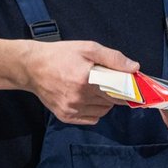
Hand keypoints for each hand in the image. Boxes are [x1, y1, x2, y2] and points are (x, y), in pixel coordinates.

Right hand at [22, 41, 136, 125]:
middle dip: (117, 92)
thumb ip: (112, 58)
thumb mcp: (88, 48)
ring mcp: (72, 108)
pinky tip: (89, 98)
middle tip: (112, 82)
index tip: (134, 86)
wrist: (32, 67)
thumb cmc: (61, 55)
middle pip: (112, 101)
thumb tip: (134, 68)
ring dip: (106, 102)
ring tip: (96, 88)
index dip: (129, 88)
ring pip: (104, 111)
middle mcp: (79, 96)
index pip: (119, 90)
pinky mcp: (66, 116)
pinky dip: (95, 110)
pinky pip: (92, 118)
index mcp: (86, 78)